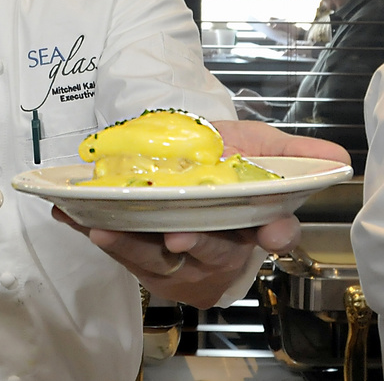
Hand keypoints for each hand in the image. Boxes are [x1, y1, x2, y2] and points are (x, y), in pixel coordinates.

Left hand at [52, 120, 350, 308]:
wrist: (183, 158)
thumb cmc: (225, 156)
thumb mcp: (259, 146)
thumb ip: (291, 154)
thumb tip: (334, 159)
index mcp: (249, 226)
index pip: (268, 235)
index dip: (271, 234)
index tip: (268, 234)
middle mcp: (214, 248)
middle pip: (209, 252)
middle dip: (193, 244)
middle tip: (176, 235)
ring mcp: (174, 256)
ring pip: (153, 257)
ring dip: (127, 243)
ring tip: (102, 226)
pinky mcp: (137, 255)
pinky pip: (114, 247)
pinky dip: (90, 229)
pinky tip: (70, 215)